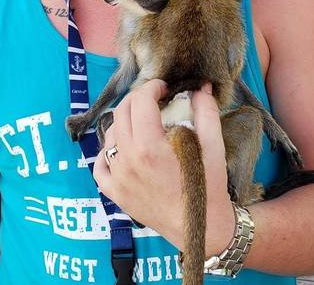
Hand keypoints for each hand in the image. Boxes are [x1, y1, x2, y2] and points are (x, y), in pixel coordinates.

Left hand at [93, 81, 233, 254]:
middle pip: (121, 113)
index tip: (163, 88)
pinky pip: (100, 167)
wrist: (203, 227)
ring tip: (142, 123)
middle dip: (137, 99)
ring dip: (124, 122)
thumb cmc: (209, 185)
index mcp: (150, 146)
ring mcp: (118, 178)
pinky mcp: (115, 194)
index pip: (140, 101)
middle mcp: (128, 160)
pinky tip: (120, 148)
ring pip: (109, 136)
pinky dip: (107, 153)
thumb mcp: (213, 144)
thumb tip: (201, 86)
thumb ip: (206, 110)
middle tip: (153, 100)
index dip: (152, 88)